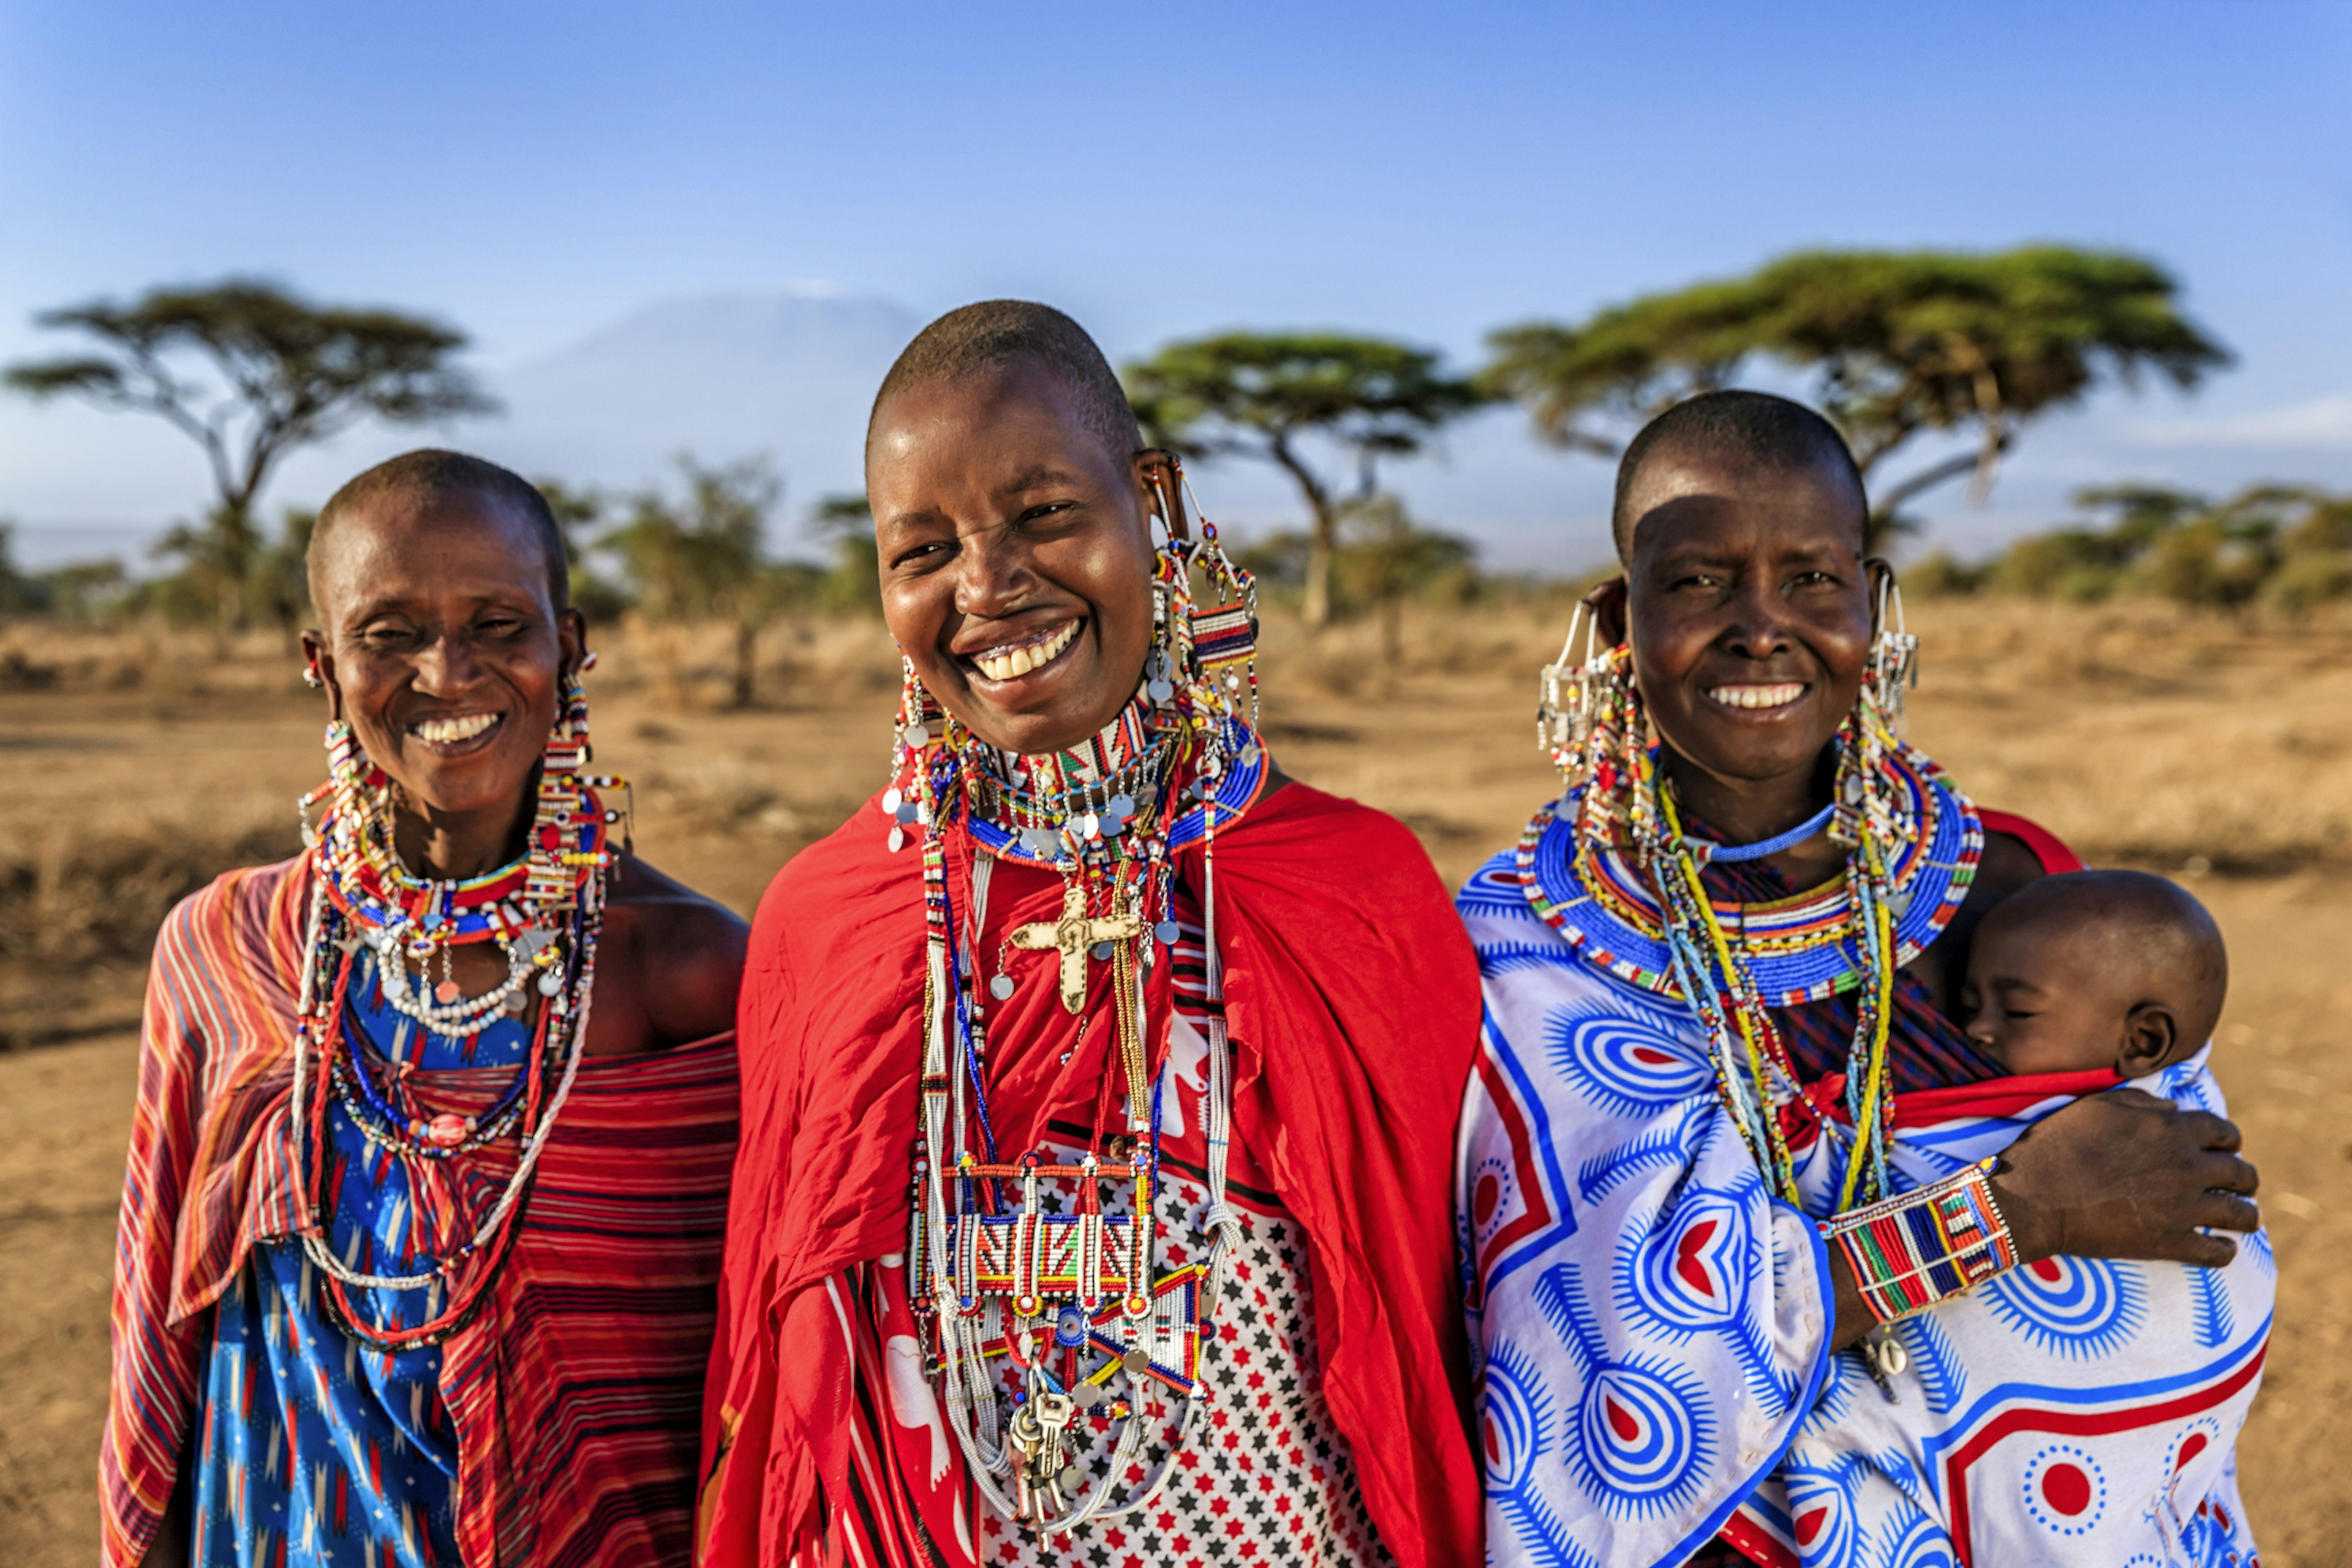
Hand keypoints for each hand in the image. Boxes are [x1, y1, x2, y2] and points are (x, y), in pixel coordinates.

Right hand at [1990, 1088, 2258, 1267]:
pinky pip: (2218, 1253)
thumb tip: (2174, 1109)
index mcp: (2174, 1130)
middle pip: (2242, 1173)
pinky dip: (2225, 1251)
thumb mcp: (2099, 1106)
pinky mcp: (2172, 1242)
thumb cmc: (2060, 1144)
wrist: (2036, 1196)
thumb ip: (2144, 1104)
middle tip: (2238, 1185)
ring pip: (2241, 1214)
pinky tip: (2221, 1248)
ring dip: (2246, 1215)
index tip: (2223, 1149)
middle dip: (2244, 1178)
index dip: (2228, 1141)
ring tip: (2243, 1218)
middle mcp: (2189, 1167)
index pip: (2226, 1133)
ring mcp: (2184, 1208)